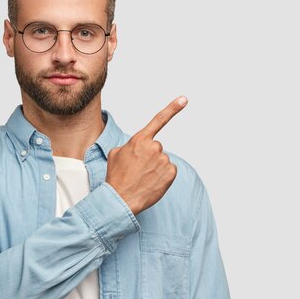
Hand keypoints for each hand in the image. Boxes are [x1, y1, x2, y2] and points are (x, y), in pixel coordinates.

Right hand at [106, 96, 187, 214]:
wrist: (120, 199)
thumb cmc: (116, 177)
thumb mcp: (115, 154)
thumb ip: (130, 145)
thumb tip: (137, 148)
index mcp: (140, 139)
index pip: (159, 120)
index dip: (173, 108)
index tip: (184, 99)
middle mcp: (154, 147)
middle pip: (156, 148)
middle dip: (149, 157)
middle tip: (137, 170)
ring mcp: (164, 160)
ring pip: (162, 161)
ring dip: (155, 168)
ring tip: (142, 178)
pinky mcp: (171, 173)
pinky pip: (169, 171)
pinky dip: (162, 177)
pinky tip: (151, 182)